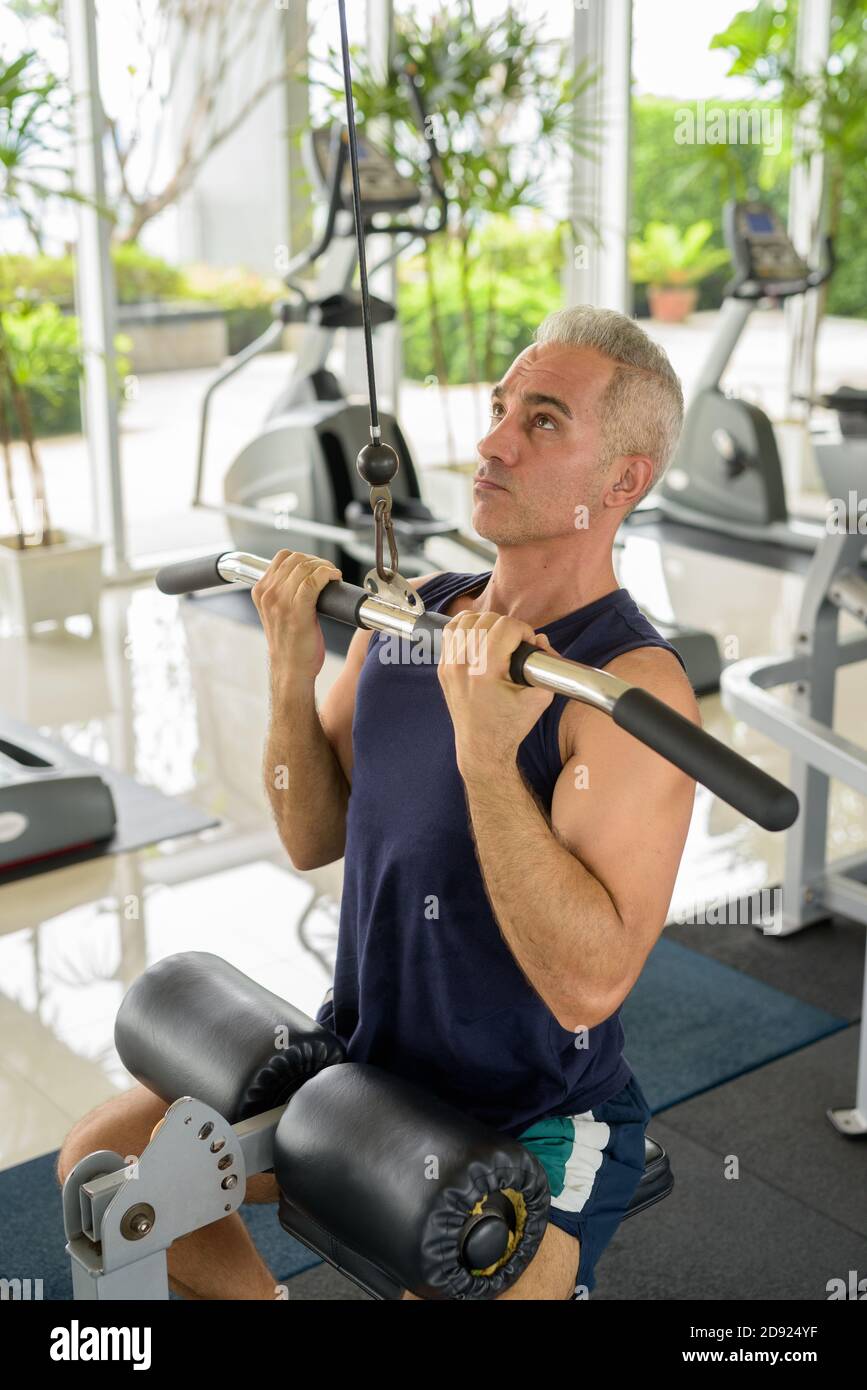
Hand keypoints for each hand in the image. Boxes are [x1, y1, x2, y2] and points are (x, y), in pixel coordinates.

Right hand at [251, 551, 341, 690]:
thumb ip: (282, 593)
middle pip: (295, 559)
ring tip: (332, 577)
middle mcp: (268, 594)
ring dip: (324, 567)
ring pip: (305, 567)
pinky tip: (334, 578)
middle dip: (317, 561)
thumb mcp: (277, 613)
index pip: (282, 557)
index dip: (305, 558)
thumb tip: (305, 575)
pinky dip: (327, 574)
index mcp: (260, 591)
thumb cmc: (289, 644)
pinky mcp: (298, 611)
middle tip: (328, 572)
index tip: (317, 568)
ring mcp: (281, 602)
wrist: (291, 669)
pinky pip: (314, 581)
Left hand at [437, 611, 555, 774]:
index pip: (505, 626)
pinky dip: (466, 627)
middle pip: (486, 620)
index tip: (528, 645)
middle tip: (516, 643)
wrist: (481, 747)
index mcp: (484, 672)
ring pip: (465, 620)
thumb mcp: (539, 699)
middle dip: (507, 626)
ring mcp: (449, 665)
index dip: (524, 631)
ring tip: (499, 638)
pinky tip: (479, 636)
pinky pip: (450, 632)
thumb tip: (540, 641)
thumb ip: (546, 665)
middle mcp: (462, 665)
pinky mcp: (443, 668)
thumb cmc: (509, 726)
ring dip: (486, 623)